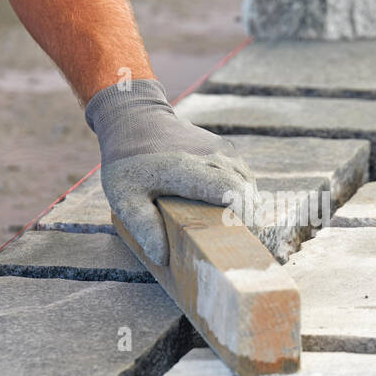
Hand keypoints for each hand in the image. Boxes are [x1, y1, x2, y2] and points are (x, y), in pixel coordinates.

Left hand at [86, 79, 256, 263]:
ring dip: (249, 205)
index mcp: (185, 169)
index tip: (249, 234)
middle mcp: (210, 156)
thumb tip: (163, 256)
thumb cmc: (128, 162)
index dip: (244, 212)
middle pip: (245, 188)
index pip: (228, 189)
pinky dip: (244, 193)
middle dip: (251, 217)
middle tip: (244, 244)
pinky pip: (243, 175)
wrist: (136, 118)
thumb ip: (143, 225)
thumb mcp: (124, 196)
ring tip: (239, 230)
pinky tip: (233, 211)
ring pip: (248, 182)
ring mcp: (221, 150)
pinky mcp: (226, 149)